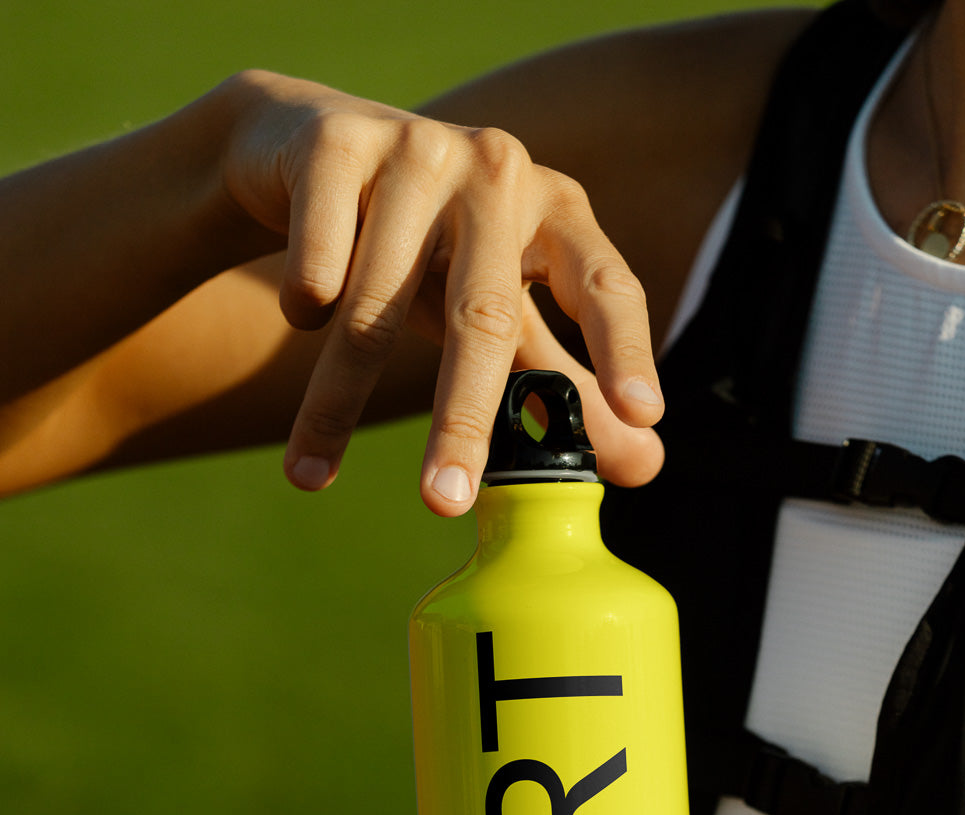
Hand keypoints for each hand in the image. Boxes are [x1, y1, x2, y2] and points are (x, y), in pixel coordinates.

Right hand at [219, 71, 664, 508]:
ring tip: (309, 475)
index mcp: (555, 211)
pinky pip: (317, 267)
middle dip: (460, 421)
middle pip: (482, 316)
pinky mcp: (336, 145)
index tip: (642, 414)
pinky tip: (302, 311)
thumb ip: (560, 385)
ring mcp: (417, 148)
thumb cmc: (427, 249)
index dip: (624, 349)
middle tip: (442, 505)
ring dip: (336, 401)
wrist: (308, 151)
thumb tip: (646, 470)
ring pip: (375, 305)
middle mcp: (497, 171)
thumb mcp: (499, 310)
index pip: (604, 284)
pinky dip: (303, 311)